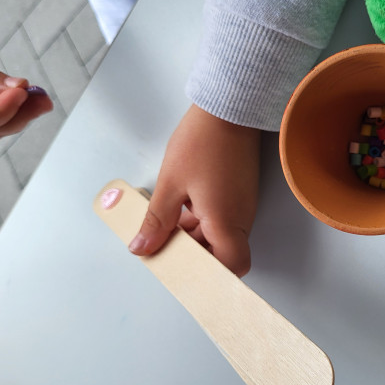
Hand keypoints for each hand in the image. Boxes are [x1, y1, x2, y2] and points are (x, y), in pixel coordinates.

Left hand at [129, 104, 260, 276]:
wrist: (228, 108)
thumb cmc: (202, 142)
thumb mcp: (170, 183)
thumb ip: (157, 221)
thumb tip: (142, 248)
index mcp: (226, 221)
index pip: (231, 268)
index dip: (210, 276)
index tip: (182, 271)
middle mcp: (241, 218)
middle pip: (221, 253)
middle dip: (191, 253)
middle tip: (159, 246)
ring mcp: (242, 205)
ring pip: (219, 236)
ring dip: (193, 235)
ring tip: (163, 223)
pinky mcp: (240, 193)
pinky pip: (222, 218)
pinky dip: (200, 220)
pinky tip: (178, 207)